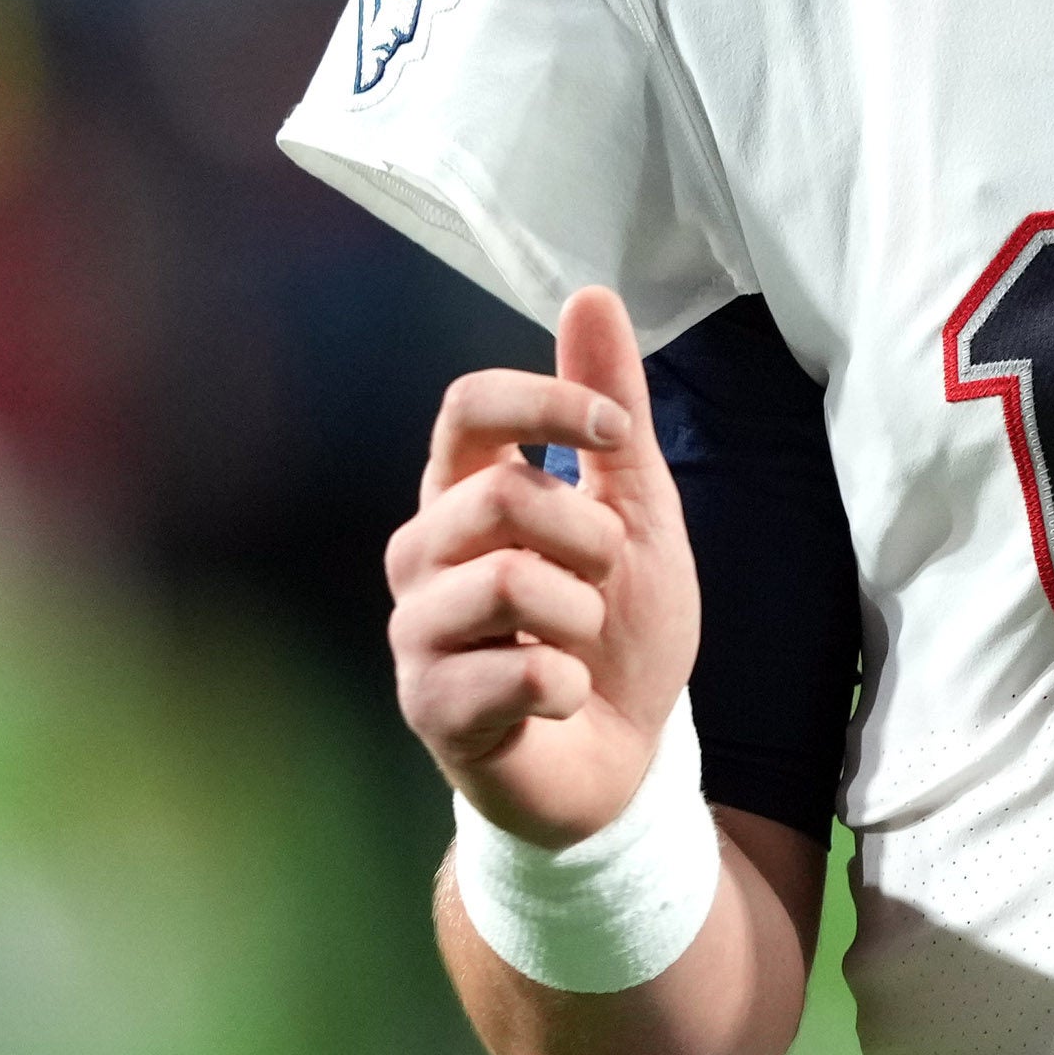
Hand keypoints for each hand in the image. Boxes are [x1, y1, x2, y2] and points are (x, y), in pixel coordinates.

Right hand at [386, 287, 699, 849]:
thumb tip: (590, 293)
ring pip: (508, 581)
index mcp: (464, 495)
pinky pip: (517, 670)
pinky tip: (563, 697)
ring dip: (581, 614)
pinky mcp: (430, 708)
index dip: (547, 403)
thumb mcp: (637, 512)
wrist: (623, 760)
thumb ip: (609, 412)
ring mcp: (416, 633)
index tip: (613, 433)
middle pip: (498, 495)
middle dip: (588, 536)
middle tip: (604, 580)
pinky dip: (569, 682)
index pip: (468, 407)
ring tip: (580, 645)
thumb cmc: (617, 633)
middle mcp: (422, 554)